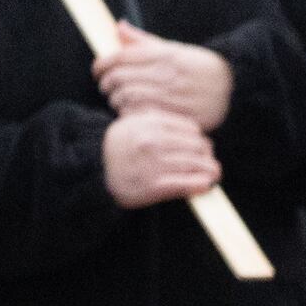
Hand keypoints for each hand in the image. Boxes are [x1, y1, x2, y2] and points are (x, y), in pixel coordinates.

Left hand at [95, 24, 234, 129]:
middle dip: (106, 83)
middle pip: (119, 79)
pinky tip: (133, 112)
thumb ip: (143, 40)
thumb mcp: (174, 48)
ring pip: (127, 99)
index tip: (96, 69)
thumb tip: (118, 26)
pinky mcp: (179, 115)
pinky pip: (144, 116)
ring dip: (116, 100)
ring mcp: (173, 96)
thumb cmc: (199, 66)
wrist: (234, 86)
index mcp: (163, 54)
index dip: (101, 64)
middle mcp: (167, 74)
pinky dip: (132, 114)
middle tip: (105, 85)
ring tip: (118, 99)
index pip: (119, 57)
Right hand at [102, 107, 223, 209]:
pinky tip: (204, 185)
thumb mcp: (131, 123)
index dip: (199, 138)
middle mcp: (153, 142)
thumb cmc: (116, 147)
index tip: (200, 146)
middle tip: (208, 161)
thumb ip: (157, 119)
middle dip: (207, 155)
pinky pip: (187, 184)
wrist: (93, 170)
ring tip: (212, 174)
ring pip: (197, 165)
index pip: (191, 128)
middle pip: (197, 146)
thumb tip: (192, 129)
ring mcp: (154, 164)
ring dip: (210, 170)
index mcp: (149, 124)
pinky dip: (200, 184)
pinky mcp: (154, 186)